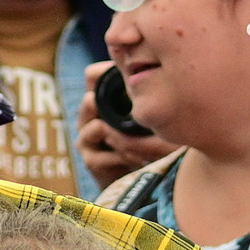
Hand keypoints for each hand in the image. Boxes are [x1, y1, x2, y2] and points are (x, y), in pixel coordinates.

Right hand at [76, 61, 178, 188]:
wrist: (140, 176)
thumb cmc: (150, 140)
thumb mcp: (151, 113)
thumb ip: (149, 97)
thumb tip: (162, 74)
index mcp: (103, 98)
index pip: (92, 75)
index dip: (107, 73)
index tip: (135, 83)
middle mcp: (89, 115)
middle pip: (89, 99)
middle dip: (118, 108)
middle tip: (144, 117)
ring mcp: (87, 137)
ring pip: (96, 127)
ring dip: (123, 138)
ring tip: (146, 146)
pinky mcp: (90, 160)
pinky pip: (102, 155)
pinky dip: (123, 157)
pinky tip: (140, 160)